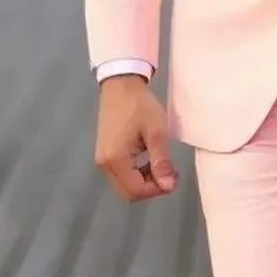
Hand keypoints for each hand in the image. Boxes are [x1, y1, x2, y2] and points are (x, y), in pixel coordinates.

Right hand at [95, 74, 179, 201]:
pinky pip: (121, 174)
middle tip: (169, 173)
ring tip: (162, 165)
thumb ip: (161, 161)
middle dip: (151, 188)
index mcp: (115, 160)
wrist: (121, 84)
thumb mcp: (156, 132)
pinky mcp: (105, 153)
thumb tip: (167, 186)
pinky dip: (137, 173)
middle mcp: (104, 164)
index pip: (136, 190)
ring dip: (144, 181)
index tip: (174, 177)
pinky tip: (149, 159)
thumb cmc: (140, 106)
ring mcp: (102, 159)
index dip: (157, 189)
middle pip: (128, 192)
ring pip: (125, 184)